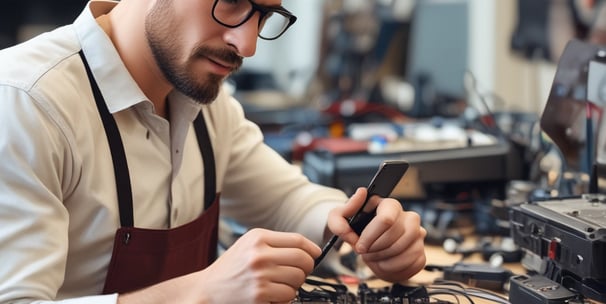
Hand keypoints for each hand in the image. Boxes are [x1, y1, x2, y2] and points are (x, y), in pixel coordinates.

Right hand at [118, 228, 319, 303]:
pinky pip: (288, 295)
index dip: (312, 249)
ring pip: (298, 279)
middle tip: (299, 272)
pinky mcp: (260, 294)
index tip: (315, 255)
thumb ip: (275, 244)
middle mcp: (259, 254)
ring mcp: (260, 274)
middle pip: (303, 260)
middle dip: (306, 268)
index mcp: (258, 238)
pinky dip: (285, 297)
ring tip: (281, 284)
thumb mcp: (249, 245)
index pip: (298, 240)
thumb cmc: (230, 268)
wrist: (207, 290)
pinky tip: (274, 294)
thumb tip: (308, 250)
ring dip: (295, 284)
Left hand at [327, 188, 426, 281]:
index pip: (386, 219)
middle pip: (393, 238)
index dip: (370, 236)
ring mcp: (418, 234)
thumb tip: (361, 193)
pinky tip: (385, 263)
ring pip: (403, 251)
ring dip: (384, 259)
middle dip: (375, 249)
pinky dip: (394, 268)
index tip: (360, 245)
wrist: (368, 248)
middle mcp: (408, 217)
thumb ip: (343, 211)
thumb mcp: (340, 221)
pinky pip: (411, 263)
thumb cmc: (357, 231)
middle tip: (366, 252)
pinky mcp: (420, 251)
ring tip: (374, 257)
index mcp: (389, 205)